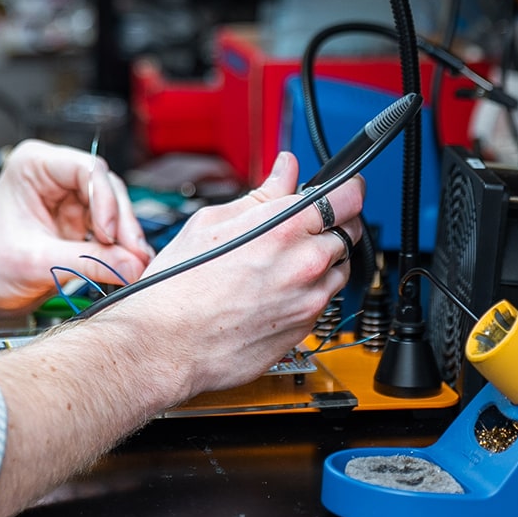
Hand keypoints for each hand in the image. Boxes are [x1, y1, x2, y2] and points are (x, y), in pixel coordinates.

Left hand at [0, 139, 152, 316]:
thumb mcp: (36, 263)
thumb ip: (88, 263)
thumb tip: (131, 266)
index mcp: (33, 166)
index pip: (86, 169)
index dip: (105, 200)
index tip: (110, 234)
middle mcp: (53, 176)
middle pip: (106, 188)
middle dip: (120, 223)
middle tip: (133, 254)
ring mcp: (67, 199)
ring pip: (112, 209)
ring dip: (124, 238)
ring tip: (133, 263)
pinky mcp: (76, 223)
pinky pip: (108, 230)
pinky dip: (118, 249)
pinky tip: (126, 265)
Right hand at [96, 150, 365, 396]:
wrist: (166, 346)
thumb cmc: (179, 287)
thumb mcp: (213, 222)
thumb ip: (262, 194)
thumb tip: (286, 171)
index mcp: (284, 228)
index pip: (349, 196)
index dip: (347, 188)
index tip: (341, 188)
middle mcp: (305, 264)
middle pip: (351, 231)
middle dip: (333, 223)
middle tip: (304, 224)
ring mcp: (309, 300)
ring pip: (340, 268)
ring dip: (324, 259)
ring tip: (283, 261)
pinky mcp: (305, 329)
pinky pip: (323, 300)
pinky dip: (310, 290)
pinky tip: (276, 290)